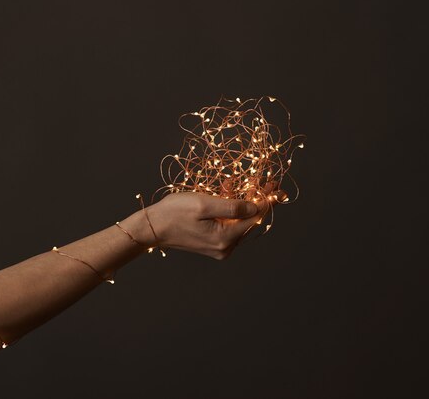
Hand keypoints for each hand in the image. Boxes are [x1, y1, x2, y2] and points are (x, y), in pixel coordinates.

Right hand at [121, 186, 282, 259]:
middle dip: (257, 200)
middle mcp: (225, 247)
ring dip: (243, 203)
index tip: (276, 186)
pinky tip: (229, 192)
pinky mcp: (213, 244)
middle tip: (267, 182)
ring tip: (245, 184)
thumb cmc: (174, 213)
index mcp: (225, 239)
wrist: (152, 227)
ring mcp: (219, 247)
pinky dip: (231, 209)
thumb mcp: (204, 204)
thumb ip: (232, 206)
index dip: (267, 200)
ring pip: (240, 221)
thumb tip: (256, 207)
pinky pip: (229, 224)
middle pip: (250, 220)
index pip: (255, 217)